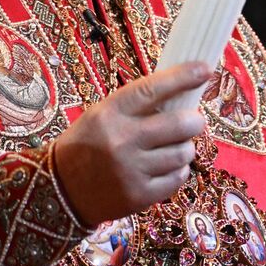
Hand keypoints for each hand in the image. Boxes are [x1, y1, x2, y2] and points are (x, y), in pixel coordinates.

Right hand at [53, 61, 211, 224]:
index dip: (183, 77)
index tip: (204, 69)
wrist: (61, 190)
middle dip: (195, 120)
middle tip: (193, 121)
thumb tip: (183, 91)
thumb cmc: (87, 144)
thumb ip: (138, 105)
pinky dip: (178, 170)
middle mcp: (120, 141)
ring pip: (184, 153)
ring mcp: (131, 171)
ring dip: (185, 148)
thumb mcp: (102, 115)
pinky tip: (166, 167)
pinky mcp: (139, 196)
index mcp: (109, 113)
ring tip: (174, 147)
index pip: (153, 89)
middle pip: (180, 124)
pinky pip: (178, 178)